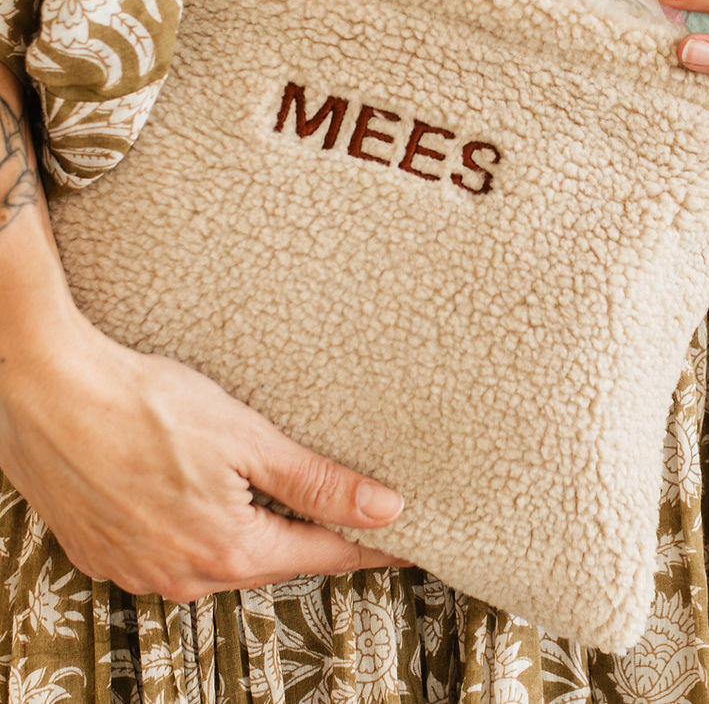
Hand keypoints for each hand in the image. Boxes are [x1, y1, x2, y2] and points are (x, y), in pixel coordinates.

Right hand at [0, 311, 410, 602]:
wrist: (49, 390)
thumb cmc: (146, 405)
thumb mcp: (248, 439)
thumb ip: (317, 482)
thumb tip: (383, 510)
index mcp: (228, 551)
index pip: (322, 555)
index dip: (368, 547)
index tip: (402, 546)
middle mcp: (182, 575)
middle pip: (269, 558)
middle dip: (309, 536)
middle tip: (345, 513)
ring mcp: (137, 569)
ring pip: (218, 557)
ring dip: (250, 531)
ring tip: (273, 499)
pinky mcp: (104, 552)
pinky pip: (170, 551)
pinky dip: (198, 529)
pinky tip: (202, 497)